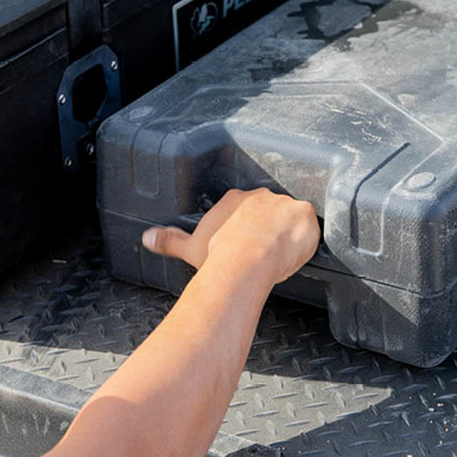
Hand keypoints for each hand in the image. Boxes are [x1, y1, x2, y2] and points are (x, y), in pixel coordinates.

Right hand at [141, 188, 319, 284]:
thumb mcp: (190, 247)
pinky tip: (300, 251)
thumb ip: (169, 240)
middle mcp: (259, 195)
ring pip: (290, 216)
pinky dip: (308, 237)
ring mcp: (283, 202)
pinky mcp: (303, 213)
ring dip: (289, 232)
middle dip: (269, 229)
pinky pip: (310, 224)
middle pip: (269, 210)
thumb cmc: (217, 255)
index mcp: (234, 200)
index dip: (248, 229)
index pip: (245, 209)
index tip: (247, 245)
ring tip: (284, 254)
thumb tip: (146, 237)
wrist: (244, 261)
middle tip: (266, 253)